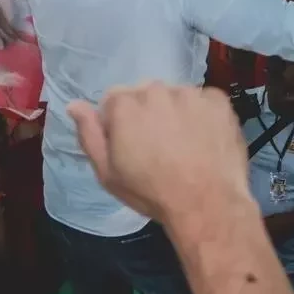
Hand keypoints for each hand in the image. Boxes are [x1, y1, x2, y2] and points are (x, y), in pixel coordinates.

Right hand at [68, 83, 251, 223]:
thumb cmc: (151, 192)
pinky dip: (202, 115)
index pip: (114, 100)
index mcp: (125, 103)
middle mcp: (156, 89)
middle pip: (145, 94)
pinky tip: (203, 140)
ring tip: (183, 146)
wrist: (207, 203)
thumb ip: (89, 135)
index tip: (129, 147)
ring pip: (175, 96)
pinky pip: (203, 100)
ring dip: (175, 112)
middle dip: (147, 114)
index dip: (118, 124)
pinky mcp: (218, 100)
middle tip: (157, 148)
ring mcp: (190, 92)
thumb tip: (74, 105)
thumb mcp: (108, 173)